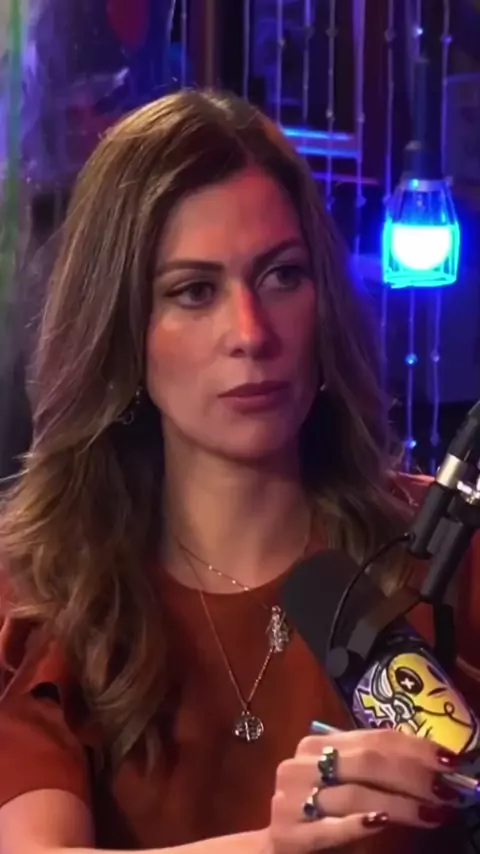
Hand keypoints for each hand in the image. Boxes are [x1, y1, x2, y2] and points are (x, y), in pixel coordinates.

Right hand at [267, 728, 458, 852]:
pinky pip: (330, 826)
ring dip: (399, 804)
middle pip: (366, 761)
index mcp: (317, 744)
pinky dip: (357, 823)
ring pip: (354, 793)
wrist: (278, 845)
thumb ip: (374, 769)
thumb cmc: (318, 810)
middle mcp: (301, 764)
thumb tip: (432, 765)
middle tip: (445, 789)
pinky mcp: (289, 832)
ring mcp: (291, 797)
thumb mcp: (343, 782)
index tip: (448, 760)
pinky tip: (380, 823)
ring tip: (431, 813)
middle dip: (412, 775)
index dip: (414, 747)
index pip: (373, 737)